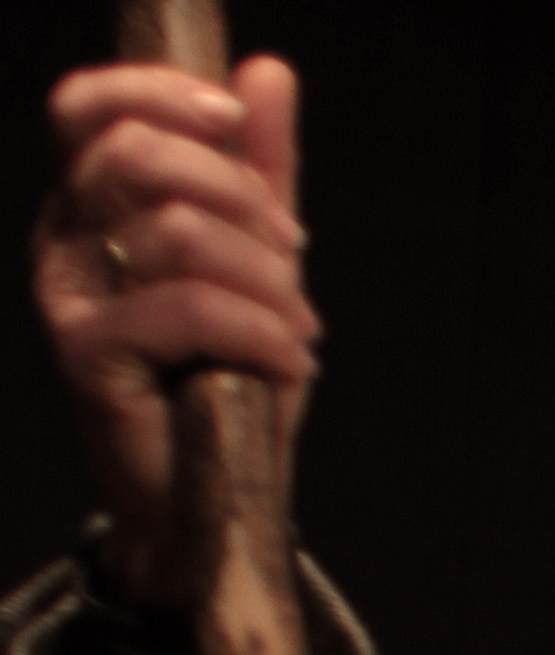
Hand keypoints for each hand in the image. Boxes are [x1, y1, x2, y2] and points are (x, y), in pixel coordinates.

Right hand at [31, 56, 312, 600]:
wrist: (209, 490)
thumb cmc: (227, 375)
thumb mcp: (259, 259)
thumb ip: (259, 170)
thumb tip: (266, 72)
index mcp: (93, 204)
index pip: (90, 109)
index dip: (160, 93)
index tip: (235, 120)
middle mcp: (65, 240)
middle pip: (135, 155)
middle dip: (241, 197)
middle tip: (293, 254)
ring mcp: (67, 296)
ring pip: (176, 232)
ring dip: (267, 279)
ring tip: (297, 327)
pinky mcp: (85, 353)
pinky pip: (186, 308)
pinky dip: (261, 330)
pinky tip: (290, 361)